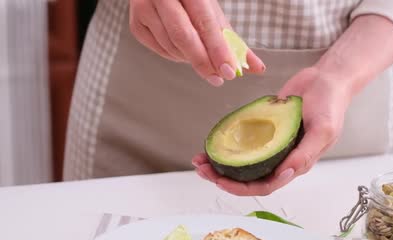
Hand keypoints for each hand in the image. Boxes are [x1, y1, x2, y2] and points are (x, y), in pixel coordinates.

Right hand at [129, 0, 264, 85]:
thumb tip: (256, 67)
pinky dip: (177, 57)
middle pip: (183, 36)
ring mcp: (144, 9)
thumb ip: (233, 39)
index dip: (218, 49)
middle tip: (218, 78)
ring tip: (203, 59)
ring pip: (171, 46)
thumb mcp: (213, 12)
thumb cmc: (191, 1)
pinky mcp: (136, 25)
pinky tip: (185, 52)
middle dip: (203, 62)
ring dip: (191, 60)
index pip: (204, 22)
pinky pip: (160, 50)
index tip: (229, 70)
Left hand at [192, 66, 351, 195]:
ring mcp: (272, 145)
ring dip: (221, 164)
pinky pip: (243, 142)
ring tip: (201, 159)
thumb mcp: (322, 130)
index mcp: (296, 164)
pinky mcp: (264, 129)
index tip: (221, 181)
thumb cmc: (330, 104)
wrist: (326, 79)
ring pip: (243, 162)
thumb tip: (284, 174)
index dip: (242, 188)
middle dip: (224, 178)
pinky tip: (213, 142)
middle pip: (249, 178)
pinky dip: (227, 144)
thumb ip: (305, 154)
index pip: (266, 185)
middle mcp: (281, 158)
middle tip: (202, 170)